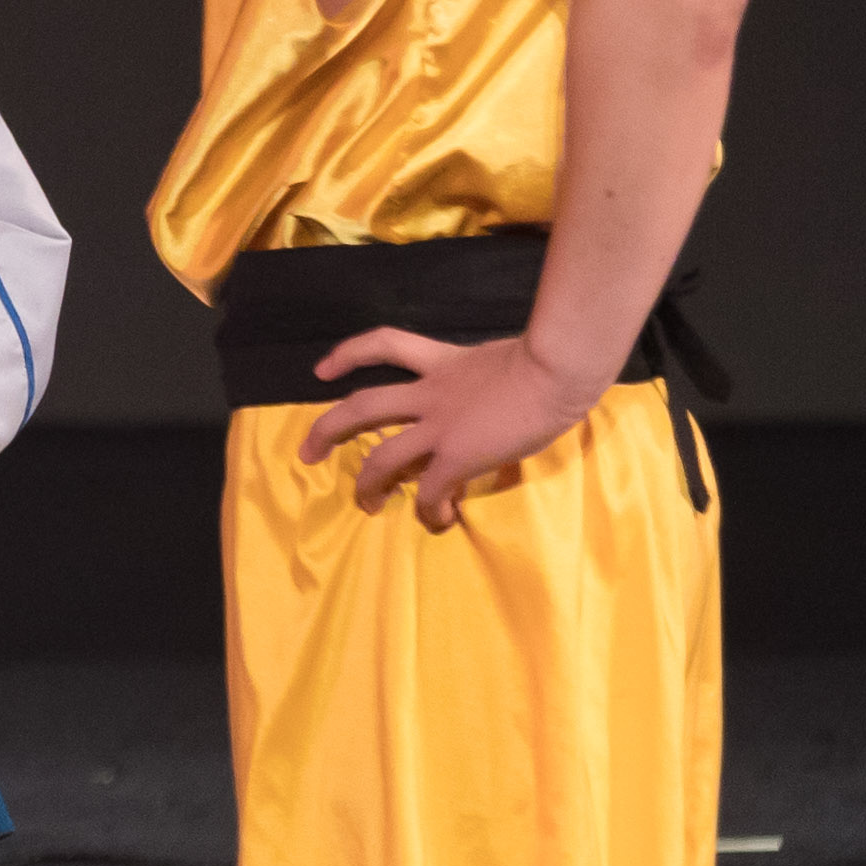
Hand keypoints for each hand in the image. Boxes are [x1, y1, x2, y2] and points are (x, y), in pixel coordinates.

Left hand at [298, 324, 602, 529]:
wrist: (558, 368)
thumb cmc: (551, 359)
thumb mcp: (504, 360)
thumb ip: (483, 380)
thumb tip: (491, 402)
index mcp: (443, 363)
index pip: (384, 345)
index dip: (348, 354)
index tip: (323, 369)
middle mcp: (430, 393)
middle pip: (361, 407)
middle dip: (326, 431)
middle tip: (307, 453)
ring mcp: (439, 426)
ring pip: (382, 457)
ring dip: (367, 484)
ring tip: (365, 503)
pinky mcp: (458, 456)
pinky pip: (430, 491)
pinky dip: (429, 510)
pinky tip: (438, 520)